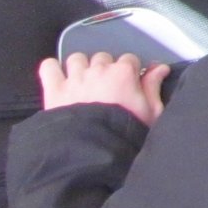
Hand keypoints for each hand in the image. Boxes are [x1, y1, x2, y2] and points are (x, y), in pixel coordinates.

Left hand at [38, 51, 168, 125]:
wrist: (92, 150)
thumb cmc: (125, 132)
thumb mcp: (150, 113)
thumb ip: (154, 86)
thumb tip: (159, 67)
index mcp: (123, 72)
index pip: (129, 59)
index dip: (130, 72)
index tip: (130, 84)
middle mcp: (98, 69)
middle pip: (102, 57)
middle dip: (104, 68)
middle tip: (106, 87)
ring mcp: (74, 78)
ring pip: (76, 59)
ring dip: (80, 67)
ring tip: (83, 83)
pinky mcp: (54, 89)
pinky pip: (48, 67)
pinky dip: (52, 69)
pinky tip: (58, 78)